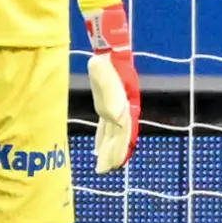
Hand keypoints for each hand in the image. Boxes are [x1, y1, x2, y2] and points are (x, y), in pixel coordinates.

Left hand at [85, 3, 141, 172]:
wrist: (108, 51)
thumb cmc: (105, 60)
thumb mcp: (103, 72)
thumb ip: (110, 93)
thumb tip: (116, 118)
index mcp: (124, 104)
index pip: (124, 132)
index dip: (121, 148)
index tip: (116, 164)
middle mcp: (122, 109)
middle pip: (119, 136)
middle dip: (113, 154)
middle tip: (105, 171)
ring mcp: (115, 108)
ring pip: (113, 134)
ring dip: (108, 149)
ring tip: (103, 167)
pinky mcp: (106, 106)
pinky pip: (105, 127)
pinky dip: (101, 139)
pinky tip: (96, 150)